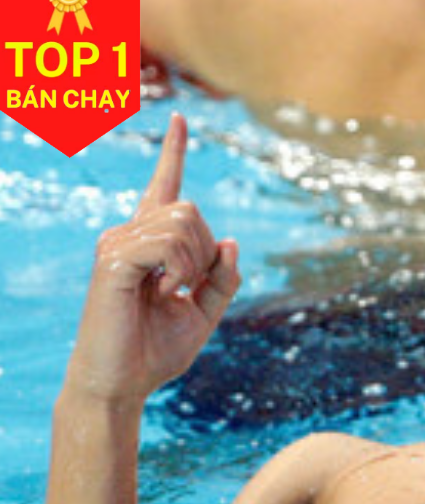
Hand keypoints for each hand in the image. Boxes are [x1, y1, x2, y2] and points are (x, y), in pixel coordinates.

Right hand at [66, 113, 239, 405]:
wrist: (123, 384)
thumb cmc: (155, 352)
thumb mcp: (203, 315)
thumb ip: (222, 280)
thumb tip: (231, 239)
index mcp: (150, 244)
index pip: (164, 189)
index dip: (174, 154)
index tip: (180, 119)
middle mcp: (129, 234)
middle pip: (191, 211)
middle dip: (208, 252)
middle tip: (189, 288)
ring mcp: (117, 243)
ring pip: (183, 223)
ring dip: (195, 264)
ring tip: (173, 293)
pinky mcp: (113, 259)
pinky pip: (166, 244)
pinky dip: (180, 270)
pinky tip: (164, 292)